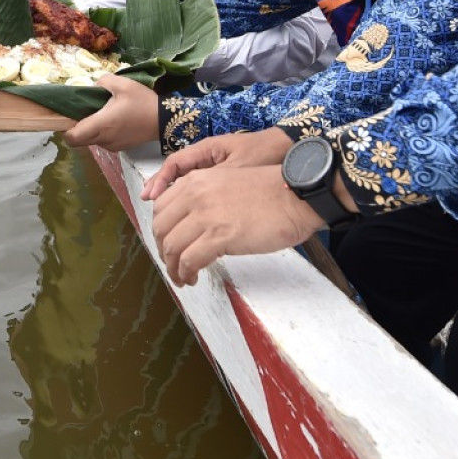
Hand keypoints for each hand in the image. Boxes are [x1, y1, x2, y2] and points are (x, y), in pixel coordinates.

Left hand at [64, 73, 162, 150]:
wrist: (164, 120)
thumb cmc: (142, 101)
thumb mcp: (123, 84)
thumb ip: (104, 81)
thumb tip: (95, 85)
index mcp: (101, 125)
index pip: (72, 137)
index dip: (65, 129)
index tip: (69, 117)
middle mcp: (104, 139)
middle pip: (78, 141)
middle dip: (76, 129)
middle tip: (83, 113)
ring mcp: (112, 146)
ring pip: (91, 141)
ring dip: (90, 131)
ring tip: (102, 114)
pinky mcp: (120, 147)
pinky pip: (103, 142)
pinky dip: (102, 134)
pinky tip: (113, 121)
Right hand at [140, 127, 292, 200]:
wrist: (289, 152)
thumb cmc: (265, 155)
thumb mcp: (239, 168)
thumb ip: (215, 180)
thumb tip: (193, 198)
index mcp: (207, 150)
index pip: (175, 163)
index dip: (160, 180)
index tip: (152, 196)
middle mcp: (206, 158)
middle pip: (175, 174)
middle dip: (160, 189)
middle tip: (150, 205)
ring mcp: (214, 169)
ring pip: (185, 183)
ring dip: (173, 197)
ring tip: (163, 215)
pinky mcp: (223, 180)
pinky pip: (200, 191)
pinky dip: (190, 203)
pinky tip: (188, 218)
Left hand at [153, 164, 323, 284]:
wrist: (297, 195)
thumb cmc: (271, 192)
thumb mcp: (227, 183)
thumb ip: (205, 198)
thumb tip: (194, 225)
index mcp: (196, 181)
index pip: (160, 207)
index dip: (160, 230)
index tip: (167, 243)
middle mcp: (195, 195)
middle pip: (161, 229)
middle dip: (162, 251)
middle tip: (172, 264)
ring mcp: (205, 215)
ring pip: (171, 247)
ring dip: (173, 267)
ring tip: (182, 277)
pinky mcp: (219, 236)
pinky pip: (189, 260)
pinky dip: (186, 273)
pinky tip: (193, 277)